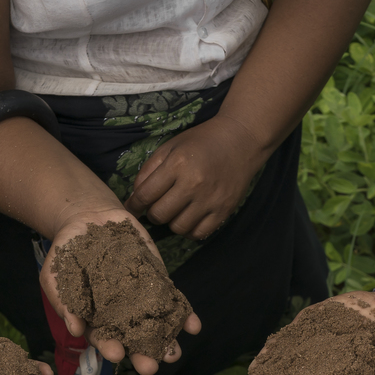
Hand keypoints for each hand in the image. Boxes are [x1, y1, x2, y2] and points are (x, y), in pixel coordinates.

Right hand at [40, 209, 201, 374]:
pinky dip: (184, 314)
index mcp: (95, 318)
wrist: (88, 217)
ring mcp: (141, 299)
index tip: (116, 354)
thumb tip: (75, 329)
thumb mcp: (55, 274)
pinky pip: (173, 301)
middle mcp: (120, 315)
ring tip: (174, 353)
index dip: (109, 347)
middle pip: (133, 340)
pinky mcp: (158, 282)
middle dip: (143, 355)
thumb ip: (64, 301)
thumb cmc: (66, 252)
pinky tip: (194, 326)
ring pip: (156, 325)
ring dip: (167, 341)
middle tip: (150, 367)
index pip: (103, 338)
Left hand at [124, 115, 268, 240]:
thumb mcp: (170, 146)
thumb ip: (148, 170)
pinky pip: (199, 234)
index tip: (133, 207)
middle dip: (153, 213)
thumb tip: (134, 198)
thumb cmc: (201, 141)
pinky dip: (190, 229)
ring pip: (178, 228)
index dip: (134, 204)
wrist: (241, 140)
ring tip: (176, 210)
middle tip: (158, 205)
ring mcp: (210, 199)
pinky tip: (190, 217)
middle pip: (159, 215)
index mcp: (177, 164)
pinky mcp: (224, 210)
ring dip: (172, 222)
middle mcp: (193, 184)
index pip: (145, 195)